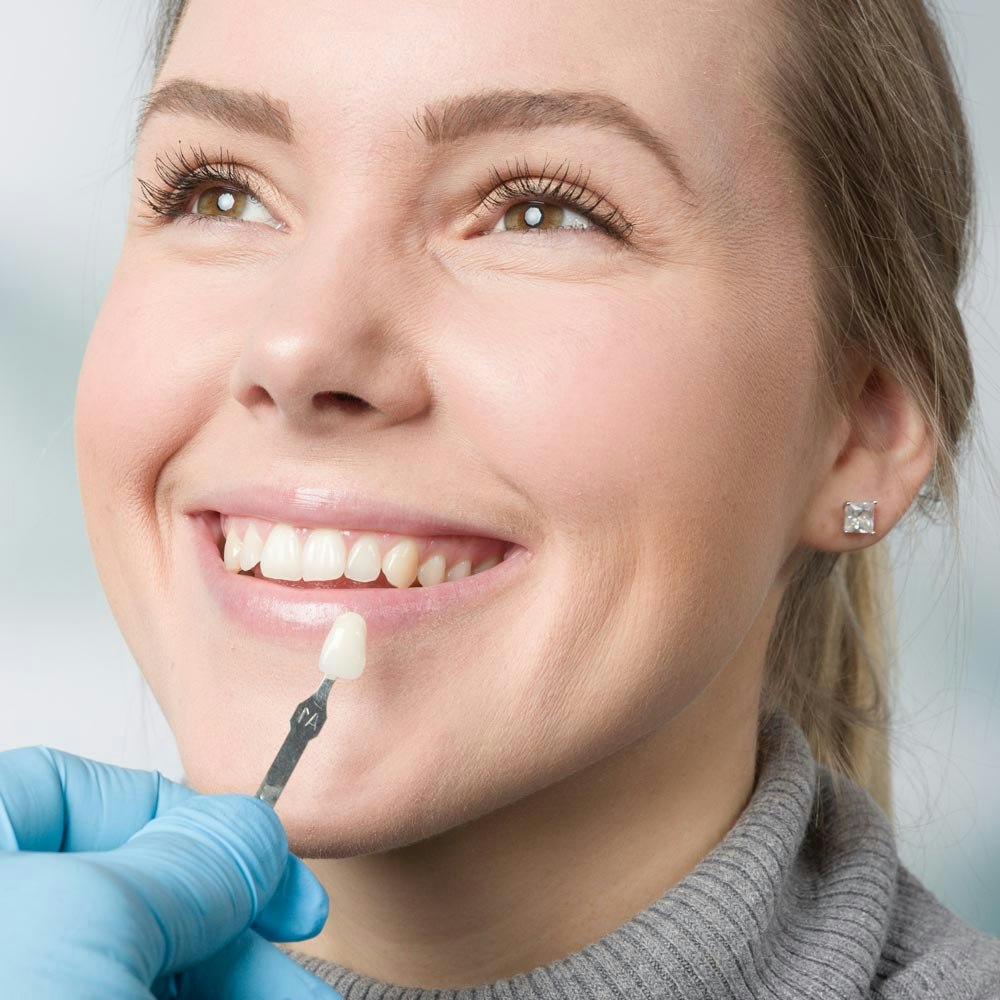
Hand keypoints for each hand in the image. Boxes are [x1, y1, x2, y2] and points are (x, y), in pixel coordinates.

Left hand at [0, 746, 342, 999]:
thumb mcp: (96, 925)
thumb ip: (186, 863)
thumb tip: (250, 833)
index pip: (64, 789)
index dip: (170, 808)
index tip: (250, 853)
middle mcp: (2, 927)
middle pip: (128, 881)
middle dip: (232, 907)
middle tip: (298, 927)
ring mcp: (24, 987)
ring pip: (148, 954)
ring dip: (244, 968)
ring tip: (306, 997)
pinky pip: (146, 999)